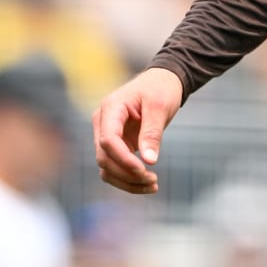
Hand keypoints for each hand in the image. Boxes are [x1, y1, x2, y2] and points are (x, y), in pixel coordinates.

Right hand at [92, 67, 184, 194]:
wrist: (162, 81)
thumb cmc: (161, 89)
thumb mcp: (160, 107)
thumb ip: (152, 133)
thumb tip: (149, 161)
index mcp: (111, 108)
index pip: (108, 140)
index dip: (123, 159)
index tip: (144, 169)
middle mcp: (103, 123)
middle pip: (104, 158)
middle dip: (127, 174)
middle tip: (153, 180)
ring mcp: (107, 134)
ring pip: (106, 168)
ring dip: (127, 181)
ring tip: (153, 185)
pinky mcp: (116, 145)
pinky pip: (115, 168)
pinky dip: (128, 179)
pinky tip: (147, 184)